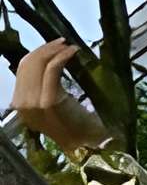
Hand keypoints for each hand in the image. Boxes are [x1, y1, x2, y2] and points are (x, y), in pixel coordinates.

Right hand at [8, 40, 109, 157]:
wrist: (88, 142)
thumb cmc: (75, 123)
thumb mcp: (52, 104)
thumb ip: (44, 87)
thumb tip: (47, 59)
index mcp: (20, 105)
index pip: (22, 69)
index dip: (37, 53)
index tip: (54, 45)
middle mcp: (23, 105)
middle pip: (27, 64)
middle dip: (45, 48)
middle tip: (63, 42)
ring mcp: (34, 104)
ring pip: (38, 64)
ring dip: (54, 50)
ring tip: (69, 46)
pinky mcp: (49, 102)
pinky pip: (52, 70)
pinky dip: (62, 56)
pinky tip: (73, 52)